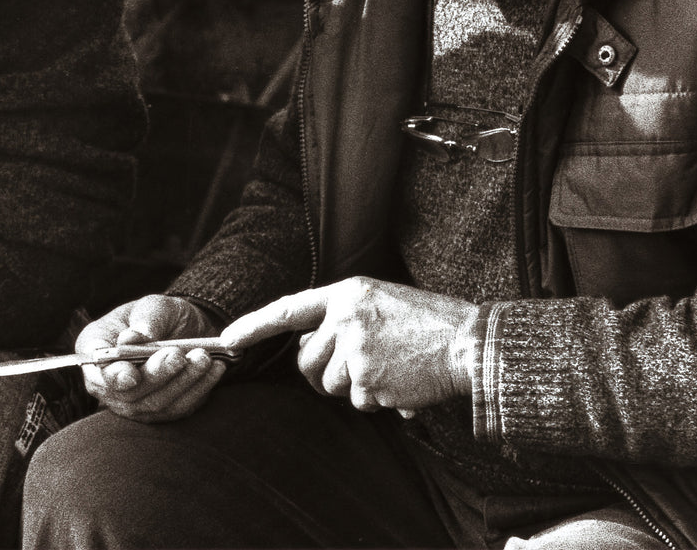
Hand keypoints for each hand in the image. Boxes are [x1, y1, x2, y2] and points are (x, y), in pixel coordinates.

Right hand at [78, 294, 224, 422]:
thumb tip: (132, 338)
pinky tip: (214, 369)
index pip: (96, 369)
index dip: (112, 376)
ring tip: (204, 357)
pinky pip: (178, 407)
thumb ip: (146, 320)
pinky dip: (198, 389)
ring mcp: (131, 402)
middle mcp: (107, 382)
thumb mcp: (154, 306)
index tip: (131, 375)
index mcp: (95, 348)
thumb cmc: (159, 316)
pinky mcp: (158, 412)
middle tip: (178, 355)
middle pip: (128, 392)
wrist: (182, 330)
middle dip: (157, 375)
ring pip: (155, 403)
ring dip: (182, 381)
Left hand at [220, 277, 477, 414]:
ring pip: (331, 385)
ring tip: (390, 369)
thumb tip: (312, 352)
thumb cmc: (429, 324)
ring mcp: (355, 350)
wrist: (469, 342)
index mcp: (347, 294)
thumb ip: (343, 320)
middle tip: (355, 371)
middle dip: (322, 374)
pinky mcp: (368, 380)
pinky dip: (378, 400)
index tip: (227, 340)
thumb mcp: (381, 303)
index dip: (254, 325)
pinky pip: (358, 402)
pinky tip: (402, 383)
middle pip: (306, 361)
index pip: (288, 310)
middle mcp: (345, 318)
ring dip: (355, 387)